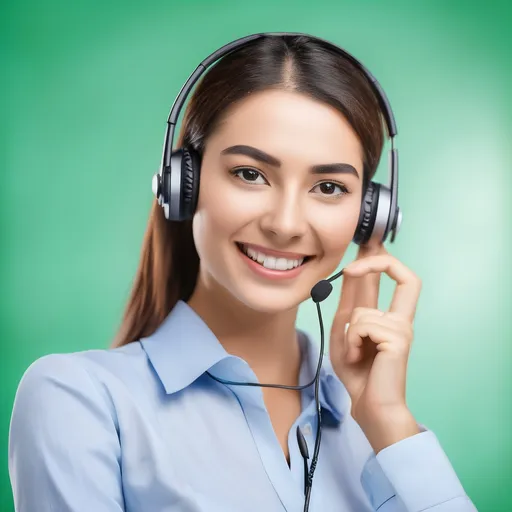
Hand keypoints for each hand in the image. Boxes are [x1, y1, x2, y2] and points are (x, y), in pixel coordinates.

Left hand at [329, 243, 422, 452]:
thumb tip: (351, 273)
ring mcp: (402, 329)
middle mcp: (401, 319)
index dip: (383, 260)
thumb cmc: (358, 372)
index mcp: (391, 317)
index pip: (394, 280)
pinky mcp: (398, 339)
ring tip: (352, 353)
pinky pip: (362, 325)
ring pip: (362, 311)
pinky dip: (350, 342)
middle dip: (379, 258)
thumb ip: (350, 305)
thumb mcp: (346, 333)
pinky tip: (356, 358)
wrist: (368, 404)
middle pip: (401, 275)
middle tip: (366, 241)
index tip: (369, 246)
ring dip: (348, 333)